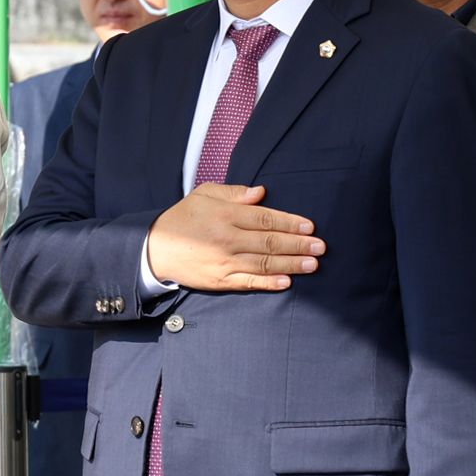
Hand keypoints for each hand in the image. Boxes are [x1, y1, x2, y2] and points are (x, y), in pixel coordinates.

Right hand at [145, 183, 324, 292]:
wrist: (155, 249)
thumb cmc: (183, 217)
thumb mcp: (205, 195)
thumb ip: (234, 193)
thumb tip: (261, 193)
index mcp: (225, 215)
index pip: (265, 219)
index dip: (289, 223)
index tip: (310, 227)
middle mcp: (227, 239)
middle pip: (269, 242)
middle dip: (298, 245)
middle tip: (320, 247)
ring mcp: (223, 262)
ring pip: (263, 263)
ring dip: (291, 265)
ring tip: (312, 265)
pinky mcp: (220, 280)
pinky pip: (248, 282)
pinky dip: (268, 282)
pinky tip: (286, 282)